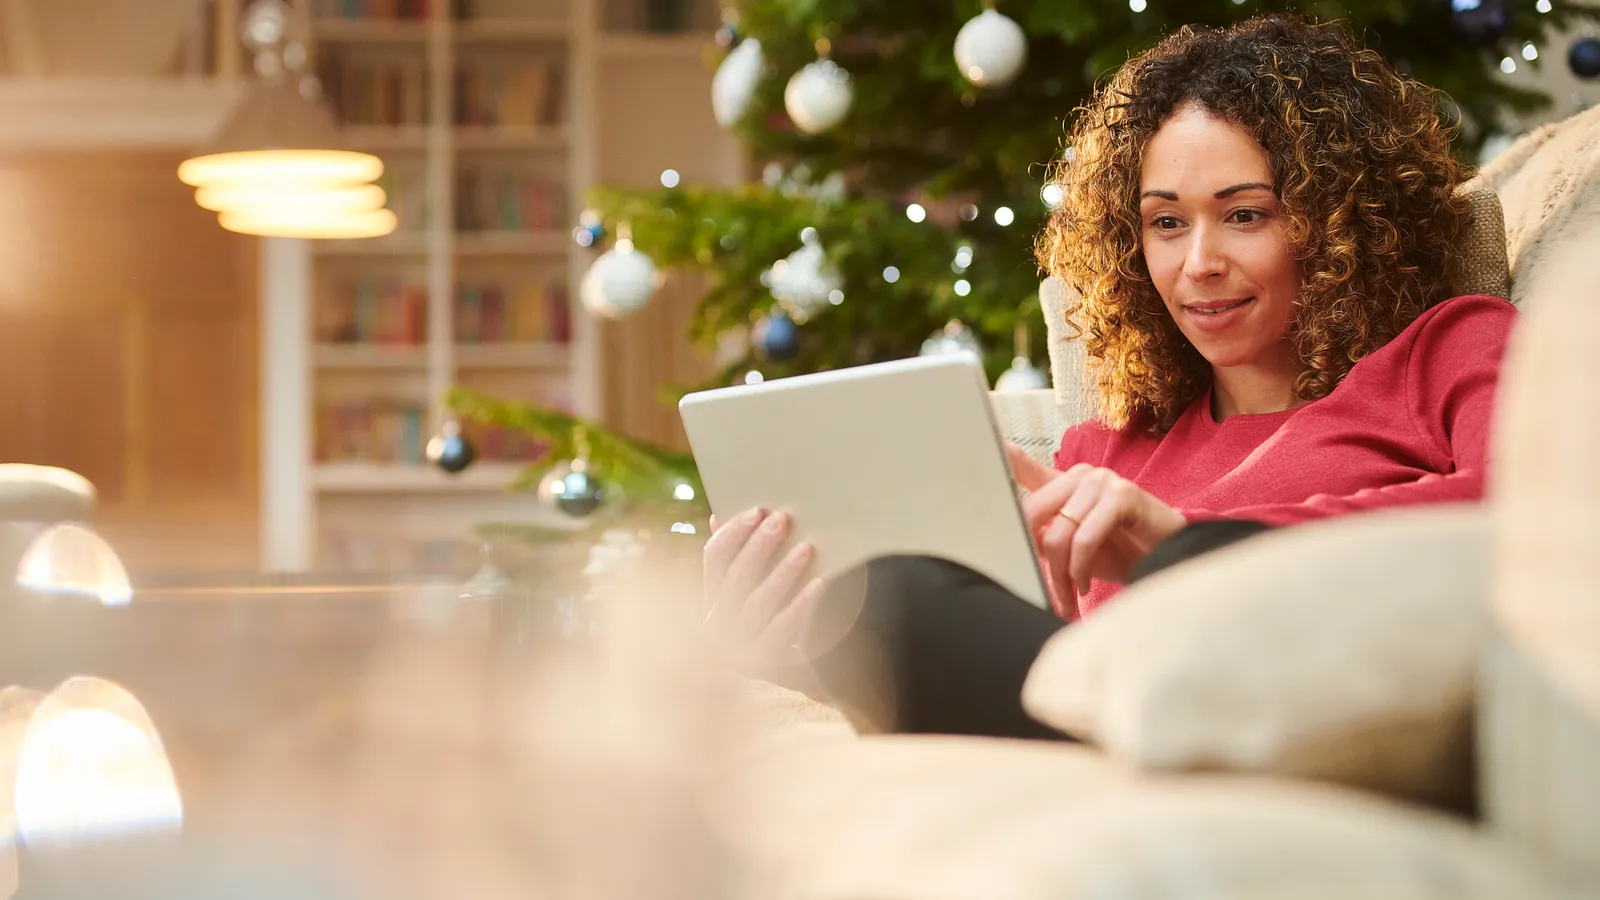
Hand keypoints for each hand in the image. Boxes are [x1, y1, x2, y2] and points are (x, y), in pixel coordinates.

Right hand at [702, 507, 825, 675]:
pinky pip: (782, 629)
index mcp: (710, 599)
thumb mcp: (752, 591)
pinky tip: (819, 584)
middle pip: (736, 576)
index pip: (714, 556)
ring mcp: (736, 648)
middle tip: (782, 521)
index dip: (734, 531)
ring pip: (758, 601)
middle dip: (759, 545)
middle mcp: (715, 624)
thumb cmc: (776, 620)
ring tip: (806, 548)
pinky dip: (801, 604)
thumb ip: (738, 559)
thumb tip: (718, 517)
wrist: (800, 675)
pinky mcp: (762, 665)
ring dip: (783, 571)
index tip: (758, 511)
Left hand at [1005, 444, 1187, 599]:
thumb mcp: (1073, 545)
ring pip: (1058, 534)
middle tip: (1049, 595)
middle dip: (1037, 562)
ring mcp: (1101, 481)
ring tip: (1070, 599)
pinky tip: (1087, 585)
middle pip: (1033, 516)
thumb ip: (1043, 535)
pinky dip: (1082, 568)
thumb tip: (1013, 541)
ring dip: (1060, 577)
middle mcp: (1079, 474)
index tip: (987, 446)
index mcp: (1062, 482)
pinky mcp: (1123, 495)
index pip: (1023, 467)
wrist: (1168, 559)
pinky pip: (1085, 537)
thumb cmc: (1119, 552)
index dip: (1002, 457)